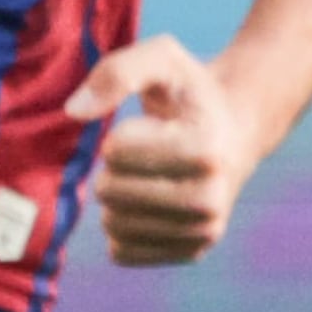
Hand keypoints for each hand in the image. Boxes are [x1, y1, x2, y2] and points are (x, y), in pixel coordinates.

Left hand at [68, 35, 259, 266]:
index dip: (121, 133)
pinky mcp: (192, 253)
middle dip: (116, 167)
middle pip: (110, 191)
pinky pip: (122, 251)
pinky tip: (147, 202)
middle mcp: (209, 200)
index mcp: (206, 151)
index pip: (116, 151)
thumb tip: (74, 112)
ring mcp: (203, 231)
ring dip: (117, 196)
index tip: (153, 126)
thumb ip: (117, 71)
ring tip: (147, 174)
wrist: (237, 130)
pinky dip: (123, 225)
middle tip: (146, 152)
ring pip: (113, 225)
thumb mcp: (162, 58)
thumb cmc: (190, 92)